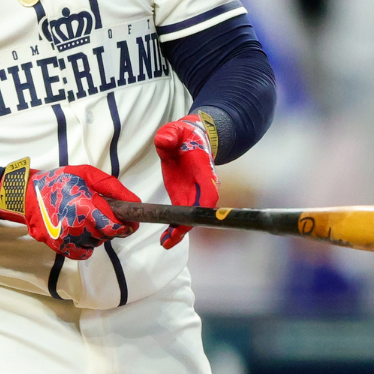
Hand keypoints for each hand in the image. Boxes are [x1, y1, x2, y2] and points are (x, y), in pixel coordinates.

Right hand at [0, 161, 138, 259]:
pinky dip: (85, 245)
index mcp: (84, 207)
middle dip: (110, 227)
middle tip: (101, 214)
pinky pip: (83, 253)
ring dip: (97, 234)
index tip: (129, 223)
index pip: (114, 227)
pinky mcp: (59, 247)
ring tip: (86, 219)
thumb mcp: (86, 174)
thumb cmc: (58, 182)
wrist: (26, 195)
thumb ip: (112, 187)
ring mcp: (67, 239)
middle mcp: (76, 226)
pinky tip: (80, 232)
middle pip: (106, 236)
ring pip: (95, 243)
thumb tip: (134, 202)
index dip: (125, 227)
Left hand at [153, 114, 217, 247]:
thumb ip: (169, 135)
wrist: (190, 138)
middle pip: (200, 210)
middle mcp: (203, 186)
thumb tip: (164, 140)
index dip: (203, 206)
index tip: (192, 218)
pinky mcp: (185, 198)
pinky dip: (175, 228)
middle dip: (188, 224)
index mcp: (204, 170)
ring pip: (191, 216)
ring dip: (180, 231)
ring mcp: (195, 193)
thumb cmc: (184, 135)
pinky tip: (166, 239)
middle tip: (172, 237)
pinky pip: (182, 216)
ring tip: (166, 242)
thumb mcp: (174, 130)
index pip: (209, 191)